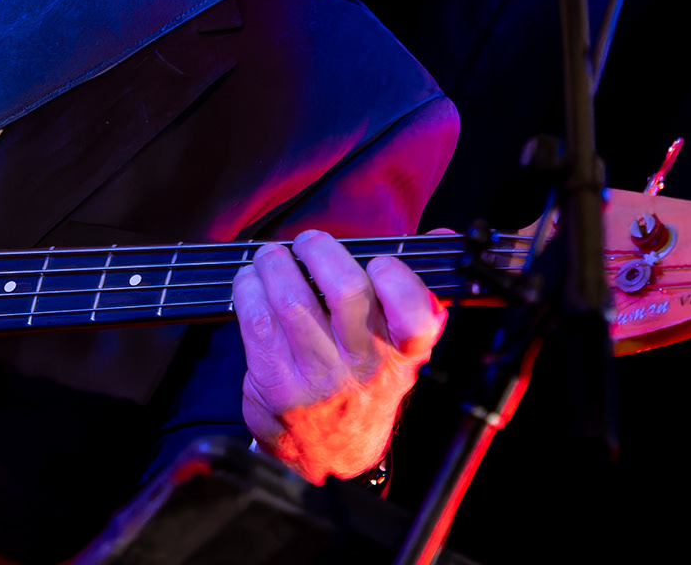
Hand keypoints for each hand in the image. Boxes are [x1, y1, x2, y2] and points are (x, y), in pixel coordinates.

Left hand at [233, 229, 446, 483]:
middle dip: (320, 251)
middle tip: (309, 243)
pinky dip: (249, 289)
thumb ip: (417, 291)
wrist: (331, 454)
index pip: (416, 318)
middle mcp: (363, 368)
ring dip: (275, 264)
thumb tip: (441, 235)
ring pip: (292, 300)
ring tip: (272, 257)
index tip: (380, 262)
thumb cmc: (363, 386)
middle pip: (347, 292)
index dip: (397, 279)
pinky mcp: (276, 384)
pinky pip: (256, 320)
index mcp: (401, 355)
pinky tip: (251, 282)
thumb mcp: (400, 349)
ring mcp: (318, 378)